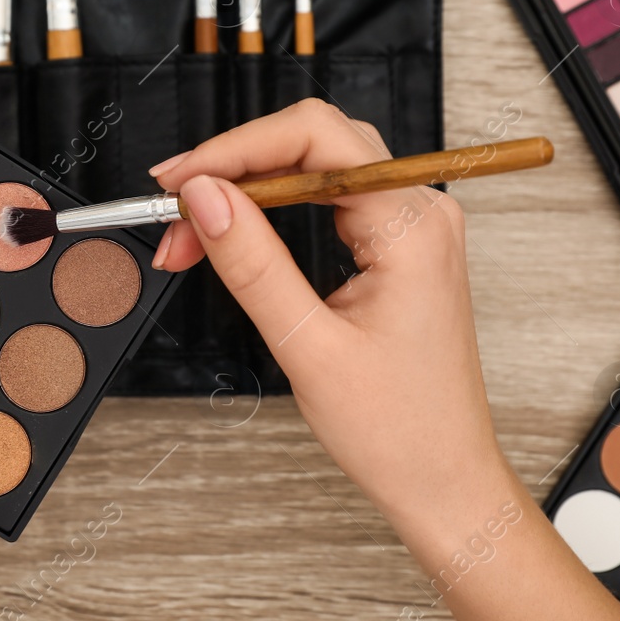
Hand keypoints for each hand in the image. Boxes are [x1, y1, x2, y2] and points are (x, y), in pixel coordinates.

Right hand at [150, 101, 508, 543]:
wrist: (445, 482)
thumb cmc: (399, 430)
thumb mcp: (308, 347)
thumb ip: (253, 263)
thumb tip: (205, 197)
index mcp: (412, 226)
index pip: (315, 138)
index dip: (236, 148)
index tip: (180, 180)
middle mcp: (420, 212)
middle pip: (313, 143)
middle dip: (234, 169)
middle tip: (174, 209)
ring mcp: (411, 227)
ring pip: (314, 170)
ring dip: (247, 191)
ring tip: (191, 233)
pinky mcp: (396, 247)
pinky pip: (326, 201)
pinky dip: (272, 213)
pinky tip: (233, 235)